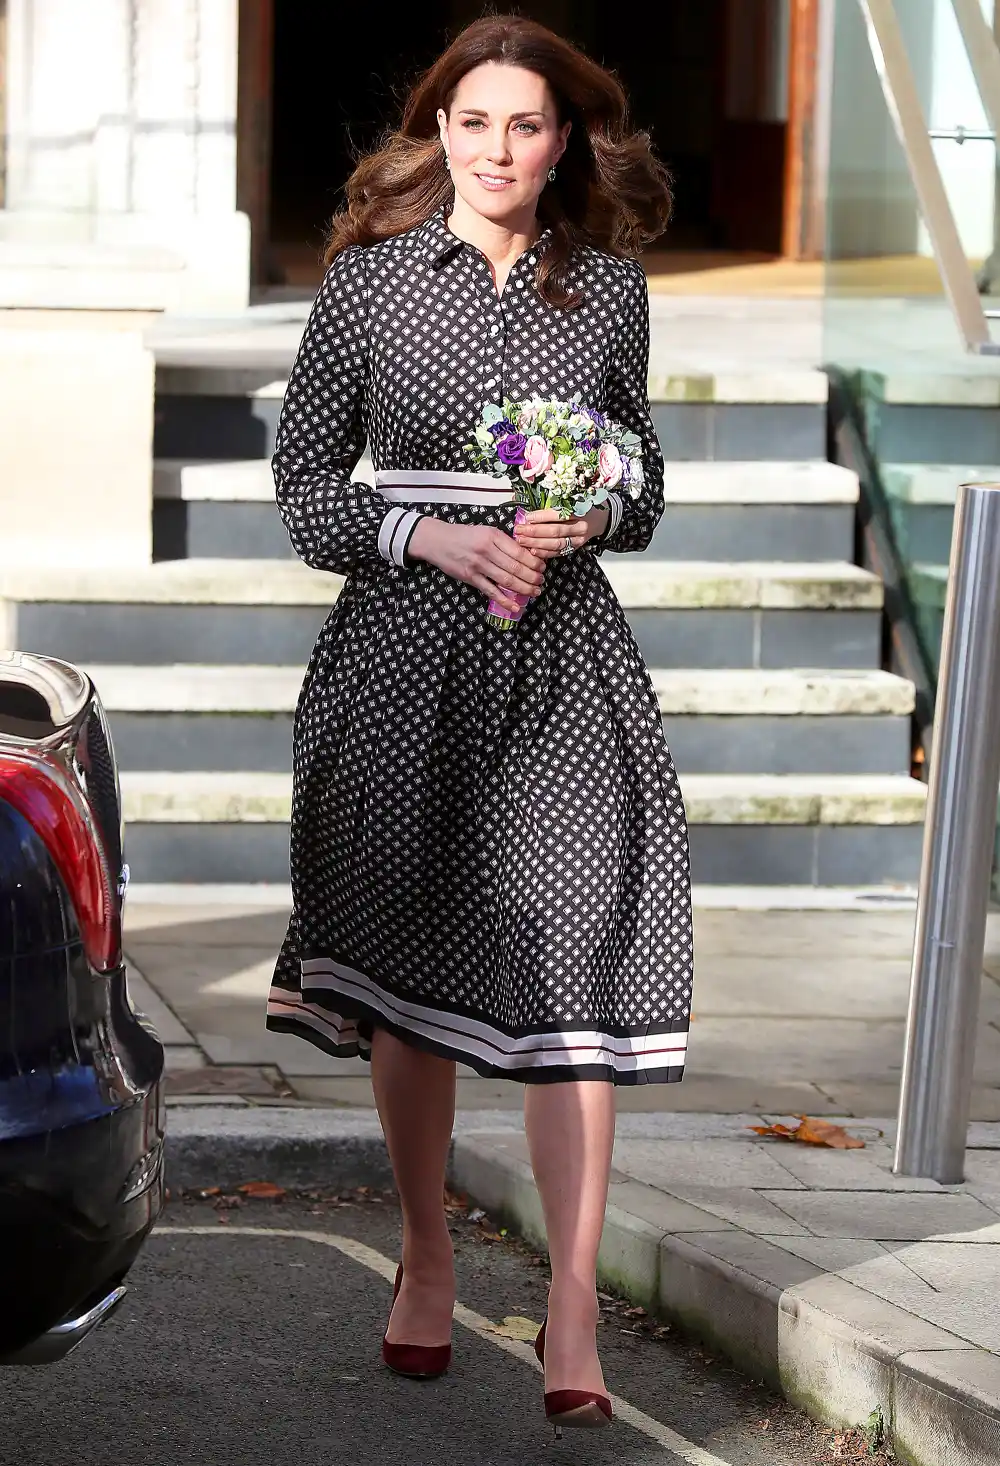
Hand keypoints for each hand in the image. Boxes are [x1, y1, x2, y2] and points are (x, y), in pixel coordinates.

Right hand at [408, 517, 544, 614]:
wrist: (437, 540)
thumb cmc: (463, 535)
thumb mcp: (485, 531)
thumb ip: (503, 542)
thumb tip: (526, 554)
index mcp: (493, 536)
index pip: (519, 552)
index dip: (534, 562)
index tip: (542, 567)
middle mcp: (486, 550)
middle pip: (516, 567)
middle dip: (532, 577)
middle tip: (541, 582)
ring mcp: (478, 565)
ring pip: (506, 580)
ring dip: (523, 588)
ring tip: (534, 592)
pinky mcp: (470, 577)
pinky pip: (491, 591)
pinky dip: (504, 600)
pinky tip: (515, 606)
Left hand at [512, 506, 609, 559]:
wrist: (598, 519)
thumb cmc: (581, 507)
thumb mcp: (570, 500)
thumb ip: (550, 504)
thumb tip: (527, 510)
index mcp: (580, 510)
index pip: (558, 514)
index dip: (541, 517)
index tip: (527, 517)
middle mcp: (581, 526)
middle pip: (555, 531)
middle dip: (535, 532)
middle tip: (519, 531)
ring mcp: (579, 539)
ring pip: (556, 544)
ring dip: (537, 543)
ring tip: (522, 541)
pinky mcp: (575, 548)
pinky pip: (558, 553)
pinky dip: (545, 553)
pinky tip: (533, 551)